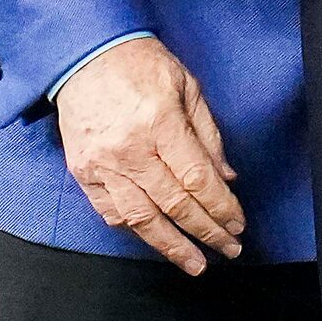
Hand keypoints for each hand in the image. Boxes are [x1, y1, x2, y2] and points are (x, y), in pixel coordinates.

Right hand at [53, 36, 242, 272]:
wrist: (85, 57)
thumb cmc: (141, 66)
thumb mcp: (188, 87)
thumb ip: (208, 135)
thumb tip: (225, 177)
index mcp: (160, 125)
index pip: (197, 180)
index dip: (221, 207)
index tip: (238, 223)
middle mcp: (130, 151)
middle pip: (174, 204)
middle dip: (206, 231)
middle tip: (229, 249)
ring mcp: (102, 165)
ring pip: (140, 218)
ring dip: (171, 245)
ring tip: (195, 263)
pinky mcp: (82, 173)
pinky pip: (111, 211)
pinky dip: (135, 230)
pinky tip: (156, 240)